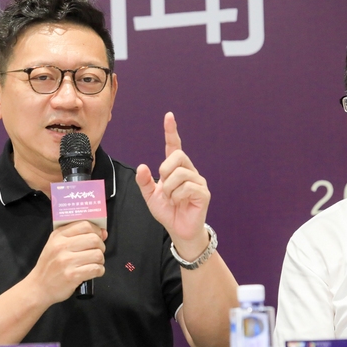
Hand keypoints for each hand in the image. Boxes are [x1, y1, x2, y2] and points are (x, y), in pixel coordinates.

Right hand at [27, 221, 106, 303]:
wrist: (39, 287)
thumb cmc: (49, 266)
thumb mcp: (55, 245)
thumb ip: (76, 236)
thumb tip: (103, 233)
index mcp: (58, 236)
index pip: (84, 225)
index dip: (96, 230)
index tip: (99, 236)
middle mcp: (62, 246)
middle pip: (94, 239)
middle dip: (101, 246)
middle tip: (97, 252)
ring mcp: (67, 261)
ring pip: (97, 254)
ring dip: (100, 260)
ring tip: (94, 263)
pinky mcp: (72, 275)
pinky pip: (96, 269)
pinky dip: (99, 270)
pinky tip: (94, 272)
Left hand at [136, 112, 209, 256]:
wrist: (178, 230)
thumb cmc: (167, 211)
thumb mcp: (150, 196)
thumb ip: (144, 182)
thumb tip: (142, 166)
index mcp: (176, 169)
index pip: (174, 146)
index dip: (171, 131)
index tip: (169, 116)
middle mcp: (189, 171)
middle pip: (177, 156)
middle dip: (165, 170)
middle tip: (164, 187)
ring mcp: (198, 181)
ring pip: (180, 174)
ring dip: (169, 189)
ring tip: (172, 198)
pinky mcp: (203, 192)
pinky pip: (187, 188)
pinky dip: (177, 197)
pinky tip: (180, 203)